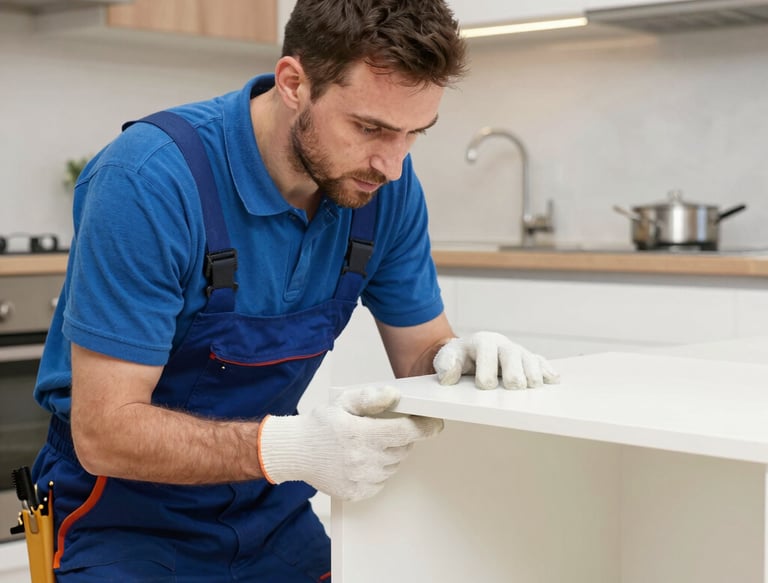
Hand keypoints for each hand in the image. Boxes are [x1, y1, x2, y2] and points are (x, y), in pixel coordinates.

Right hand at [257, 386, 442, 500]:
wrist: (295, 451)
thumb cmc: (320, 424)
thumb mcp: (343, 402)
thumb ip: (369, 398)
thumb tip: (394, 396)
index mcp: (360, 434)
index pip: (404, 432)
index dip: (424, 428)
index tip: (435, 424)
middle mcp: (362, 459)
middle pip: (402, 449)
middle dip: (403, 438)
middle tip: (388, 430)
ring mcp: (359, 479)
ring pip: (393, 466)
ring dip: (391, 455)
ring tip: (371, 444)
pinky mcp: (356, 493)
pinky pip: (382, 482)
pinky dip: (380, 471)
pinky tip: (364, 460)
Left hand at [433, 331, 559, 389]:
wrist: (467, 354)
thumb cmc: (458, 359)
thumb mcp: (445, 359)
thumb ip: (444, 365)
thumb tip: (449, 376)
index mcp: (482, 341)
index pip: (487, 353)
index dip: (487, 370)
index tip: (485, 386)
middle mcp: (502, 344)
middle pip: (513, 355)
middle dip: (514, 371)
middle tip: (514, 387)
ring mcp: (516, 352)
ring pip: (529, 359)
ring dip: (533, 373)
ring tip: (534, 386)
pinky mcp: (527, 361)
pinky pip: (540, 363)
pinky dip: (546, 371)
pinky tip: (552, 380)